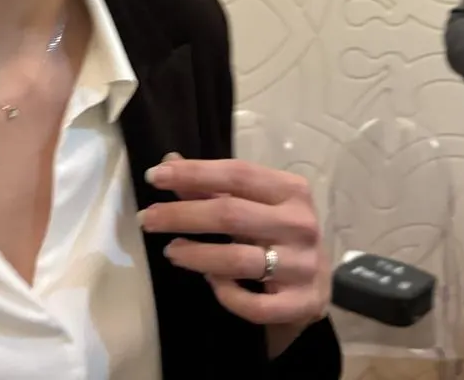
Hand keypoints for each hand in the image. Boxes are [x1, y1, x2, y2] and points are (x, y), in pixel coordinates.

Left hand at [139, 157, 329, 340]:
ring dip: (196, 255)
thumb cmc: (278, 236)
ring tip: (170, 251)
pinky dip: (226, 294)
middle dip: (182, 215)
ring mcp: (303, 266)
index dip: (194, 173)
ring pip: (237, 260)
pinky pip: (252, 304)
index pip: (238, 174)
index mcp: (292, 191)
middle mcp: (301, 224)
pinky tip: (211, 283)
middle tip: (147, 219)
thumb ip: (213, 187)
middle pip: (231, 214)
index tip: (155, 176)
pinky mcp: (301, 304)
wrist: (316, 285)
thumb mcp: (254, 207)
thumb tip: (169, 160)